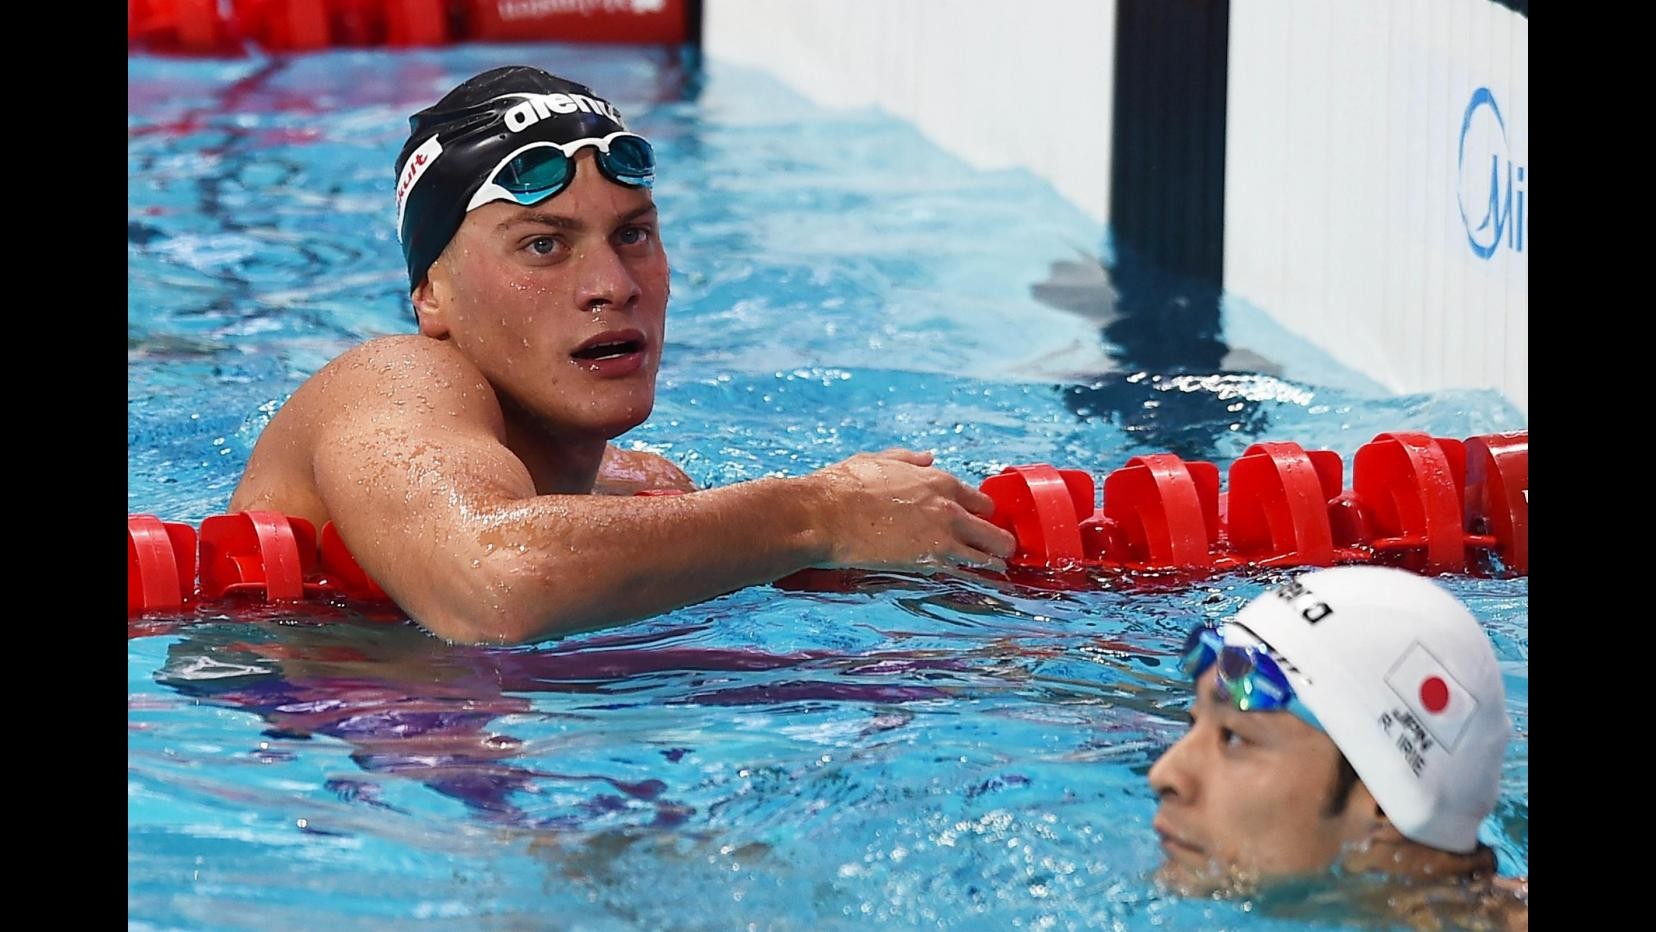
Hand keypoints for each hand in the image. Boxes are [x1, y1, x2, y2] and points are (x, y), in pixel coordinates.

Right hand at [806, 448, 1015, 572]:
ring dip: (993, 562)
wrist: (826, 515)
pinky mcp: (931, 563)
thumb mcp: (880, 460)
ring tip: (994, 569)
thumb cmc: (846, 485)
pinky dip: (974, 578)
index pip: (981, 501)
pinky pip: (966, 573)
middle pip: (995, 530)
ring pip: (989, 555)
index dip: (982, 514)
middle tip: (998, 550)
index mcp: (939, 481)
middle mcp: (950, 508)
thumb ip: (910, 460)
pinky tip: (977, 582)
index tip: (979, 522)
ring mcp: (944, 538)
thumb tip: (928, 458)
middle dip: (1000, 540)